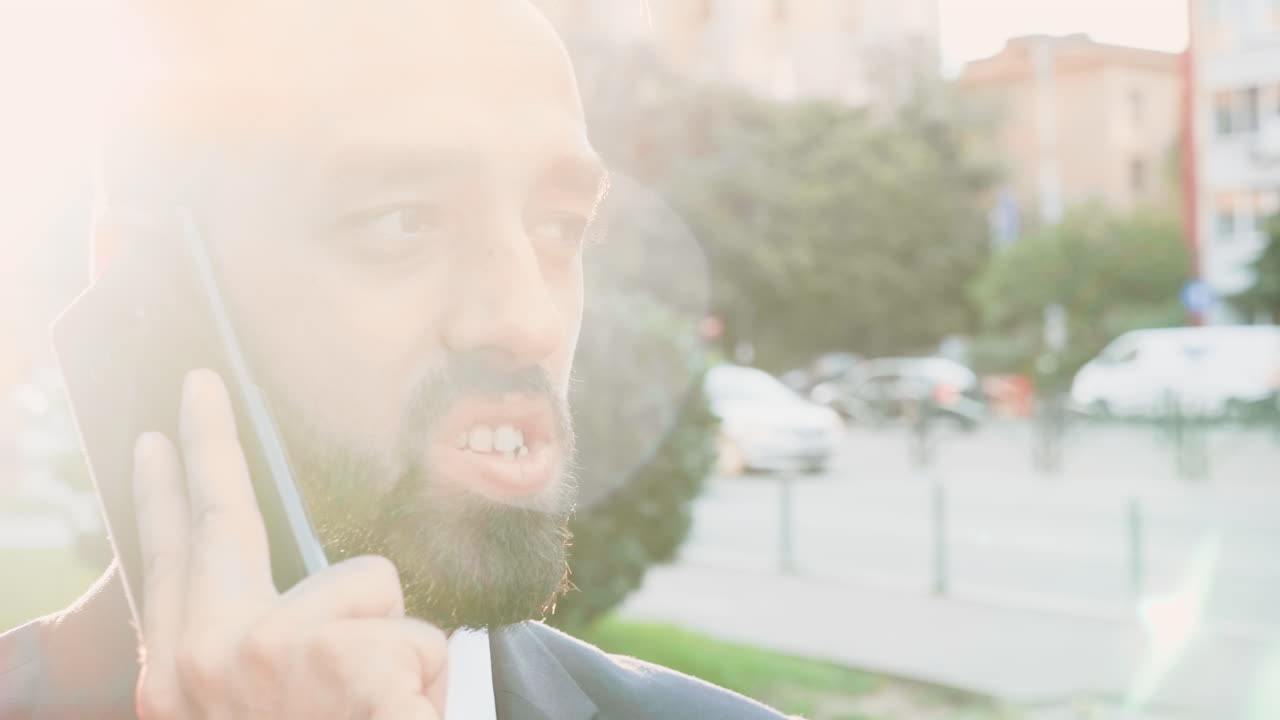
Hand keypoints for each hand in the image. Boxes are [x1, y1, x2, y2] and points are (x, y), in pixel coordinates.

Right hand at [131, 369, 446, 718]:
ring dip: (398, 648)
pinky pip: (422, 636)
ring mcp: (268, 652)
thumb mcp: (259, 704)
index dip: (159, 498)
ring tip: (384, 707)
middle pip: (221, 517)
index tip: (152, 440)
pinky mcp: (337, 659)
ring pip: (372, 582)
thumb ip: (264, 642)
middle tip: (198, 377)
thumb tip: (306, 576)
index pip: (165, 563)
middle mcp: (203, 657)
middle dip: (207, 440)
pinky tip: (406, 715)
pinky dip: (431, 684)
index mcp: (176, 678)